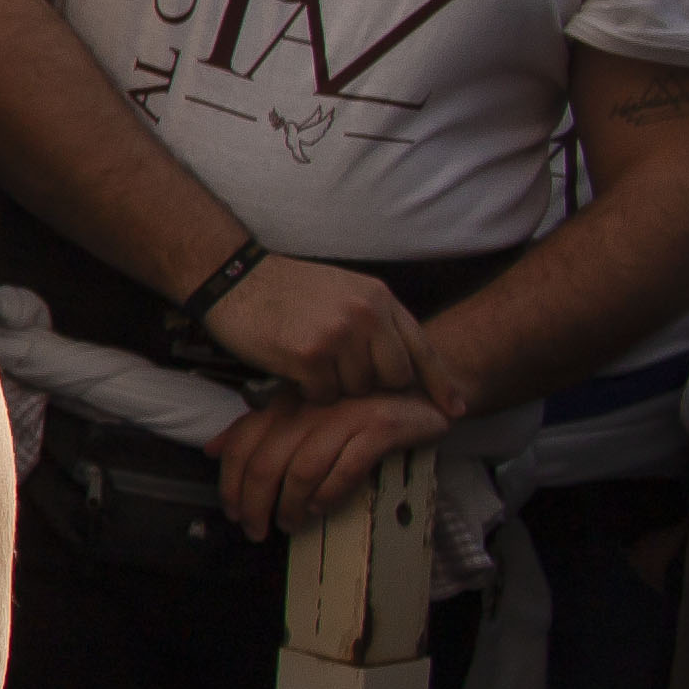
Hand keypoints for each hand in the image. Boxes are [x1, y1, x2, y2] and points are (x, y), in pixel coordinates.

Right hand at [198, 254, 434, 405]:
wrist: (233, 278)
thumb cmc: (285, 289)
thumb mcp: (343, 290)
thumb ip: (376, 320)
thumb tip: (402, 364)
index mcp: (379, 298)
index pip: (422, 348)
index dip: (440, 383)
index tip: (455, 410)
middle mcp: (366, 315)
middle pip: (393, 377)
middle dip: (370, 383)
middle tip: (339, 372)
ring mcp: (339, 335)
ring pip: (357, 389)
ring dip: (334, 386)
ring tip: (309, 361)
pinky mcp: (310, 356)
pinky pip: (325, 395)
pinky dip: (308, 390)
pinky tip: (292, 367)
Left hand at [207, 389, 448, 540]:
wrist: (418, 385)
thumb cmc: (353, 404)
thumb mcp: (301, 411)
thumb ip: (257, 428)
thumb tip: (212, 450)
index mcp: (286, 401)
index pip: (243, 444)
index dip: (231, 483)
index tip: (233, 512)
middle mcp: (311, 406)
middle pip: (267, 463)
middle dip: (255, 504)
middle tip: (255, 530)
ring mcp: (346, 415)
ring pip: (303, 470)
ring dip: (291, 506)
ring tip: (290, 524)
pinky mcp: (381, 428)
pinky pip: (346, 468)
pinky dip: (330, 494)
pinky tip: (322, 508)